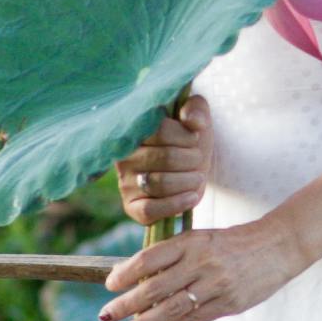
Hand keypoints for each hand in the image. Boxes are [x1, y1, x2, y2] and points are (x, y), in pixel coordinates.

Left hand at [103, 210, 307, 320]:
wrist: (279, 245)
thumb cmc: (235, 243)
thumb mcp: (203, 239)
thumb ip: (175, 256)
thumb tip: (137, 277)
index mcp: (192, 241)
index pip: (150, 258)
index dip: (126, 273)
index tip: (109, 285)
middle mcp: (201, 262)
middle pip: (155, 286)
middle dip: (127, 304)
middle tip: (106, 315)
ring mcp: (216, 284)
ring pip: (171, 308)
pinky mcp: (229, 303)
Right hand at [116, 97, 211, 227]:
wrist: (190, 163)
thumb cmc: (189, 135)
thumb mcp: (196, 115)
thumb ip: (196, 109)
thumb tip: (193, 122)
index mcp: (135, 129)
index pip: (161, 130)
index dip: (185, 136)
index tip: (194, 136)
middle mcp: (124, 156)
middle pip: (164, 158)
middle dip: (191, 159)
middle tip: (198, 158)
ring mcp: (125, 182)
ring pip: (159, 183)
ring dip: (188, 180)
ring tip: (197, 176)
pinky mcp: (131, 205)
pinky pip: (148, 211)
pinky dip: (175, 205)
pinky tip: (192, 197)